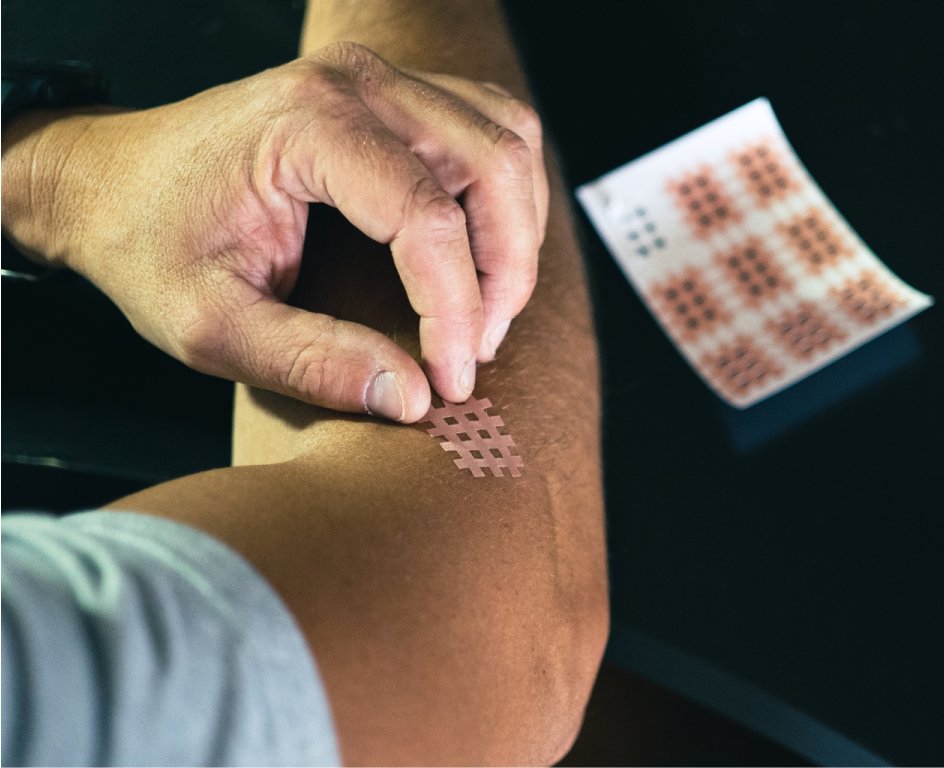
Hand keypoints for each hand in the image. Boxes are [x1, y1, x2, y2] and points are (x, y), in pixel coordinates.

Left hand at [0, 42, 546, 421]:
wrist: (108, 180)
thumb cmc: (148, 243)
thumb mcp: (211, 325)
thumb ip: (314, 363)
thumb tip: (415, 397)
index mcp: (307, 125)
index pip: (427, 218)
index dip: (455, 310)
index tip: (451, 380)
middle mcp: (357, 83)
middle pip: (494, 166)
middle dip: (505, 273)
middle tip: (475, 348)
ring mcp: (380, 81)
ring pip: (508, 141)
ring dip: (516, 232)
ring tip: (484, 310)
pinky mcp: (392, 98)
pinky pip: (491, 131)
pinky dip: (505, 198)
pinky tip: (480, 256)